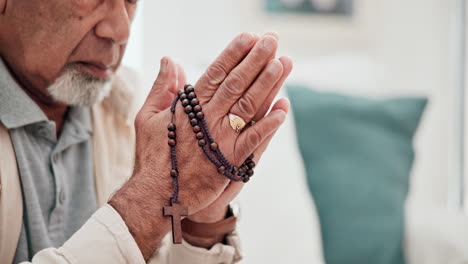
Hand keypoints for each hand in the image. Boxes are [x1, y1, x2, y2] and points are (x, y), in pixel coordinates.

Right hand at [109, 32, 289, 258]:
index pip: (215, 72)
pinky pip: (254, 138)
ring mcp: (221, 138)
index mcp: (189, 106)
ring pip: (248, 105)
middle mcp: (208, 118)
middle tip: (272, 40)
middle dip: (256, 59)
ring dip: (268, 83)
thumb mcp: (147, 117)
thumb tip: (170, 60)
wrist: (158, 195)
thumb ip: (162, 88)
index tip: (249, 37)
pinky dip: (269, 123)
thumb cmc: (152, 156)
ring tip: (283, 62)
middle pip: (236, 83)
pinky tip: (284, 108)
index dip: (233, 53)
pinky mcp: (230, 159)